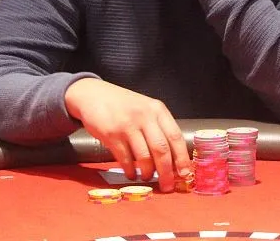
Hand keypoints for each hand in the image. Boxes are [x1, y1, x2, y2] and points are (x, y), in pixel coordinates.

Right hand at [64, 78, 190, 191]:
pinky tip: (131, 173)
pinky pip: (126, 159)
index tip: (185, 174)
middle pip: (161, 149)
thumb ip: (158, 127)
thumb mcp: (145, 108)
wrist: (94, 94)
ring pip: (144, 157)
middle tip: (167, 186)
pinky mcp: (111, 134)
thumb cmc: (123, 104)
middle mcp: (144, 116)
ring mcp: (127, 125)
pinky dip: (130, 171)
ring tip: (146, 177)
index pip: (175, 136)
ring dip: (147, 173)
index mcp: (157, 109)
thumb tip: (172, 159)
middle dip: (166, 172)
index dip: (182, 158)